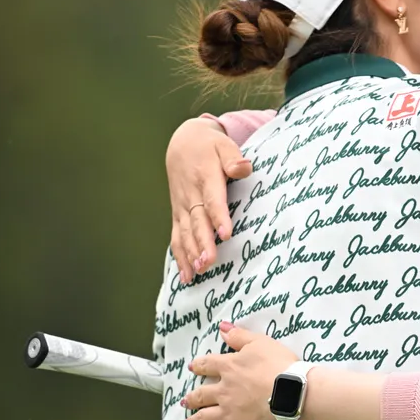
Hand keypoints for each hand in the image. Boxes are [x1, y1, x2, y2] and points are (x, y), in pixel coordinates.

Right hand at [168, 117, 251, 282]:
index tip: (226, 234)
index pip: (212, 200)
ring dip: (191, 253)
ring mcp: (182, 206)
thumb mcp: (223, 145)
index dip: (218, 217)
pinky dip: (180, 257)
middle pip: (197, 221)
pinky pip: (176, 237)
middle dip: (203, 243)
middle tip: (209, 262)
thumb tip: (244, 168)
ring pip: (184, 232)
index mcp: (205, 178)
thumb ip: (233, 158)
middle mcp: (191, 195)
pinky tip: (186, 276)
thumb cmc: (209, 147)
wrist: (182, 144)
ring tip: (199, 272)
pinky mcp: (178, 214)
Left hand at [184, 322, 298, 419]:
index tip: (193, 368)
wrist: (291, 391)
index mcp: (228, 368)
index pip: (207, 365)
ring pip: (203, 419)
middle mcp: (222, 391)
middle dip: (192, 398)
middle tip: (186, 401)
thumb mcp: (260, 342)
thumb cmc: (279, 364)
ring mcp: (227, 413)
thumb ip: (239, 336)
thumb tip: (222, 328)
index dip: (199, 366)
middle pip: (200, 395)